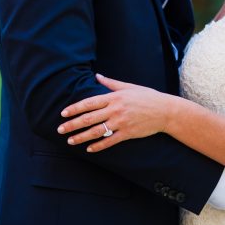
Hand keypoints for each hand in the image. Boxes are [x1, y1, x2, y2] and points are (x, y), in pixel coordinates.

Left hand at [57, 74, 172, 151]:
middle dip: (73, 124)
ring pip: (97, 131)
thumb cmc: (147, 97)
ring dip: (81, 136)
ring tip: (70, 141)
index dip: (75, 108)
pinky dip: (98, 146)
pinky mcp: (127, 133)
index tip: (63, 114)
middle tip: (60, 129)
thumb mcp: (129, 87)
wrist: (165, 111)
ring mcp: (121, 122)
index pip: (90, 103)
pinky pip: (110, 141)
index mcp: (115, 97)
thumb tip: (97, 75)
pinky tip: (89, 149)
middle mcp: (116, 110)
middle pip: (89, 118)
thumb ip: (111, 83)